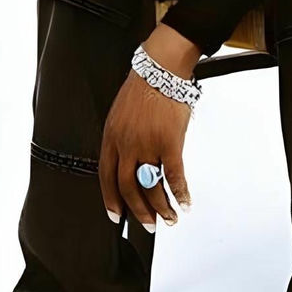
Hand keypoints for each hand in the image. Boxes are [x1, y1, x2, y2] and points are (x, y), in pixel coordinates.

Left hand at [98, 39, 195, 233]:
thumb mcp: (120, 112)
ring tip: (169, 218)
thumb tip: (128, 160)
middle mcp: (126, 145)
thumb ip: (121, 138)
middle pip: (128, 188)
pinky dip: (180, 193)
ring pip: (151, 187)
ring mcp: (147, 145)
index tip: (117, 216)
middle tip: (148, 224)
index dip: (111, 200)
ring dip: (161, 207)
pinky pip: (174, 176)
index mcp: (111, 137)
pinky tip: (184, 201)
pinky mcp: (169, 142)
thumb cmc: (143, 86)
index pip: (106, 177)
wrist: (160, 67)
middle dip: (138, 211)